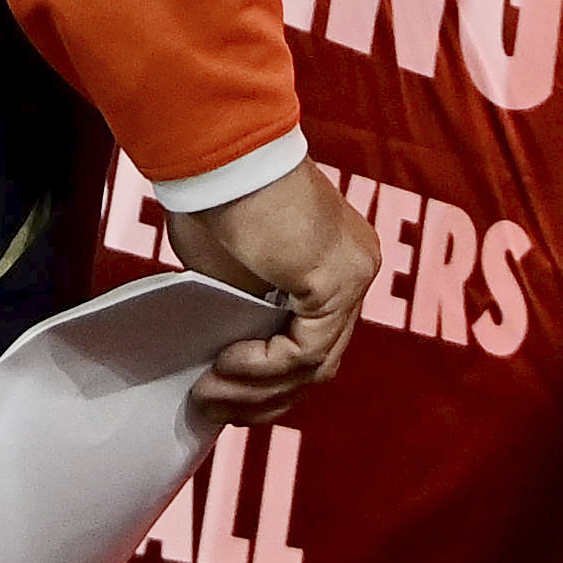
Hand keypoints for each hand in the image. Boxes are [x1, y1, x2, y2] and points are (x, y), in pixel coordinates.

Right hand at [156, 163, 378, 422]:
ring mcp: (354, 275)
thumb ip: (245, 315)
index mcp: (334, 261)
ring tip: (206, 391)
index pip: (315, 341)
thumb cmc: (215, 198)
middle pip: (320, 360)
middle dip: (261, 397)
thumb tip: (229, 362)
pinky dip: (263, 368)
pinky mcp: (338, 282)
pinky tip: (224, 363)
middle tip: (210, 407)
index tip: (221, 395)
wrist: (220, 156)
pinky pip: (304, 351)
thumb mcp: (232, 274)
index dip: (269, 380)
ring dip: (254, 390)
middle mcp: (356, 268)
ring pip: (314, 365)